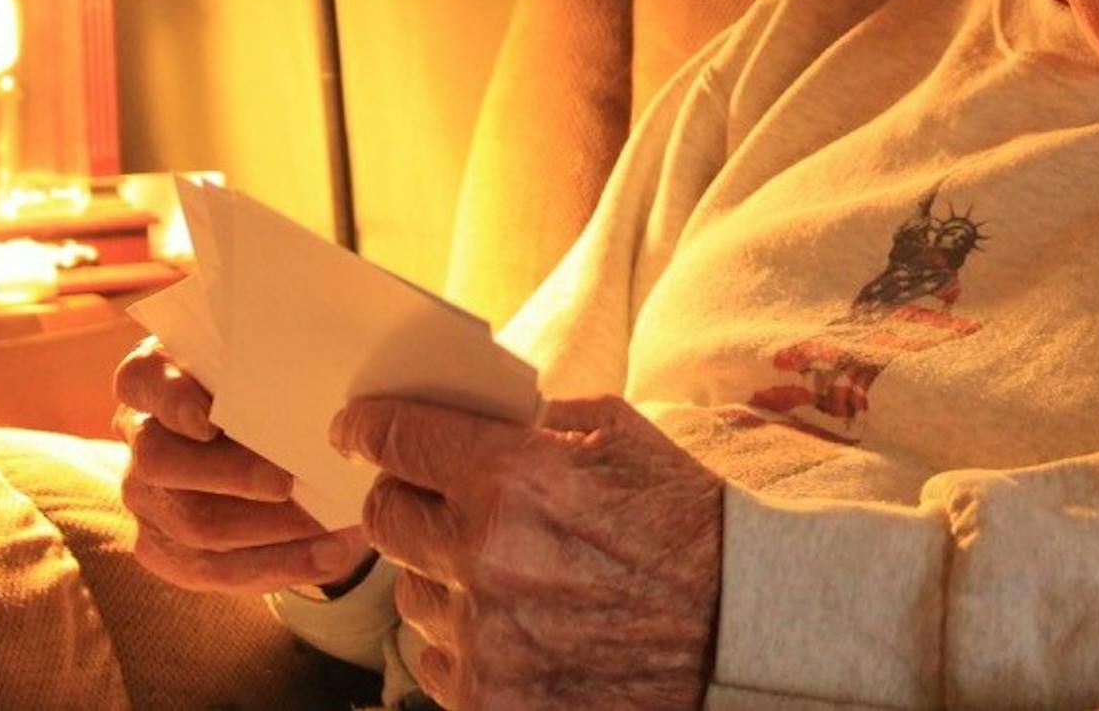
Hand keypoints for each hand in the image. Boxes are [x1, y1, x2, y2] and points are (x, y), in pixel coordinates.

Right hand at [114, 336, 368, 593]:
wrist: (259, 456)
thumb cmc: (269, 399)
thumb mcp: (266, 379)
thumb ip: (278, 383)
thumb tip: (332, 404)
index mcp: (156, 381)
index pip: (142, 379)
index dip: (170, 399)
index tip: (208, 421)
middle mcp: (141, 437)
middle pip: (161, 461)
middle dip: (231, 475)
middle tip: (288, 481)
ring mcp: (145, 497)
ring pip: (193, 522)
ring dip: (269, 527)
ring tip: (330, 524)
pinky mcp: (163, 548)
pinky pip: (214, 569)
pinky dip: (278, 564)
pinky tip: (327, 553)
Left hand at [332, 394, 722, 709]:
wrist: (741, 626)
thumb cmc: (685, 522)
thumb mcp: (618, 434)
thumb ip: (533, 421)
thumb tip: (471, 416)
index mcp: (514, 477)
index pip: (396, 441)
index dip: (368, 429)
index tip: (356, 432)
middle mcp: (486, 557)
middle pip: (386, 519)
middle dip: (403, 499)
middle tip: (432, 499)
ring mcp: (485, 639)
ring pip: (410, 595)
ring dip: (441, 577)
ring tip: (501, 573)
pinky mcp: (492, 701)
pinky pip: (436, 663)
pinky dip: (463, 642)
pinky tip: (513, 627)